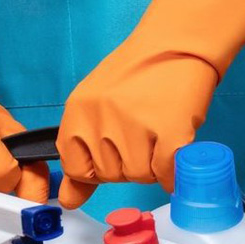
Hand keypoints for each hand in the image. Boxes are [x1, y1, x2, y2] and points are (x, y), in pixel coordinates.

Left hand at [55, 43, 218, 208]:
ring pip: (138, 176)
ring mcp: (135, 124)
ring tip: (158, 135)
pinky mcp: (170, 129)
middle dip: (127, 164)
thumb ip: (79, 151)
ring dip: (151, 165)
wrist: (177, 42)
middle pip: (110, 175)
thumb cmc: (136, 75)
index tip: (111, 155)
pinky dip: (171, 171)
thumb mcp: (94, 106)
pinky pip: (165, 172)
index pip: (75, 168)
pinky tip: (173, 151)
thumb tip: (67, 201)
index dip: (95, 169)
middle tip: (142, 134)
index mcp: (78, 111)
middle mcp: (101, 118)